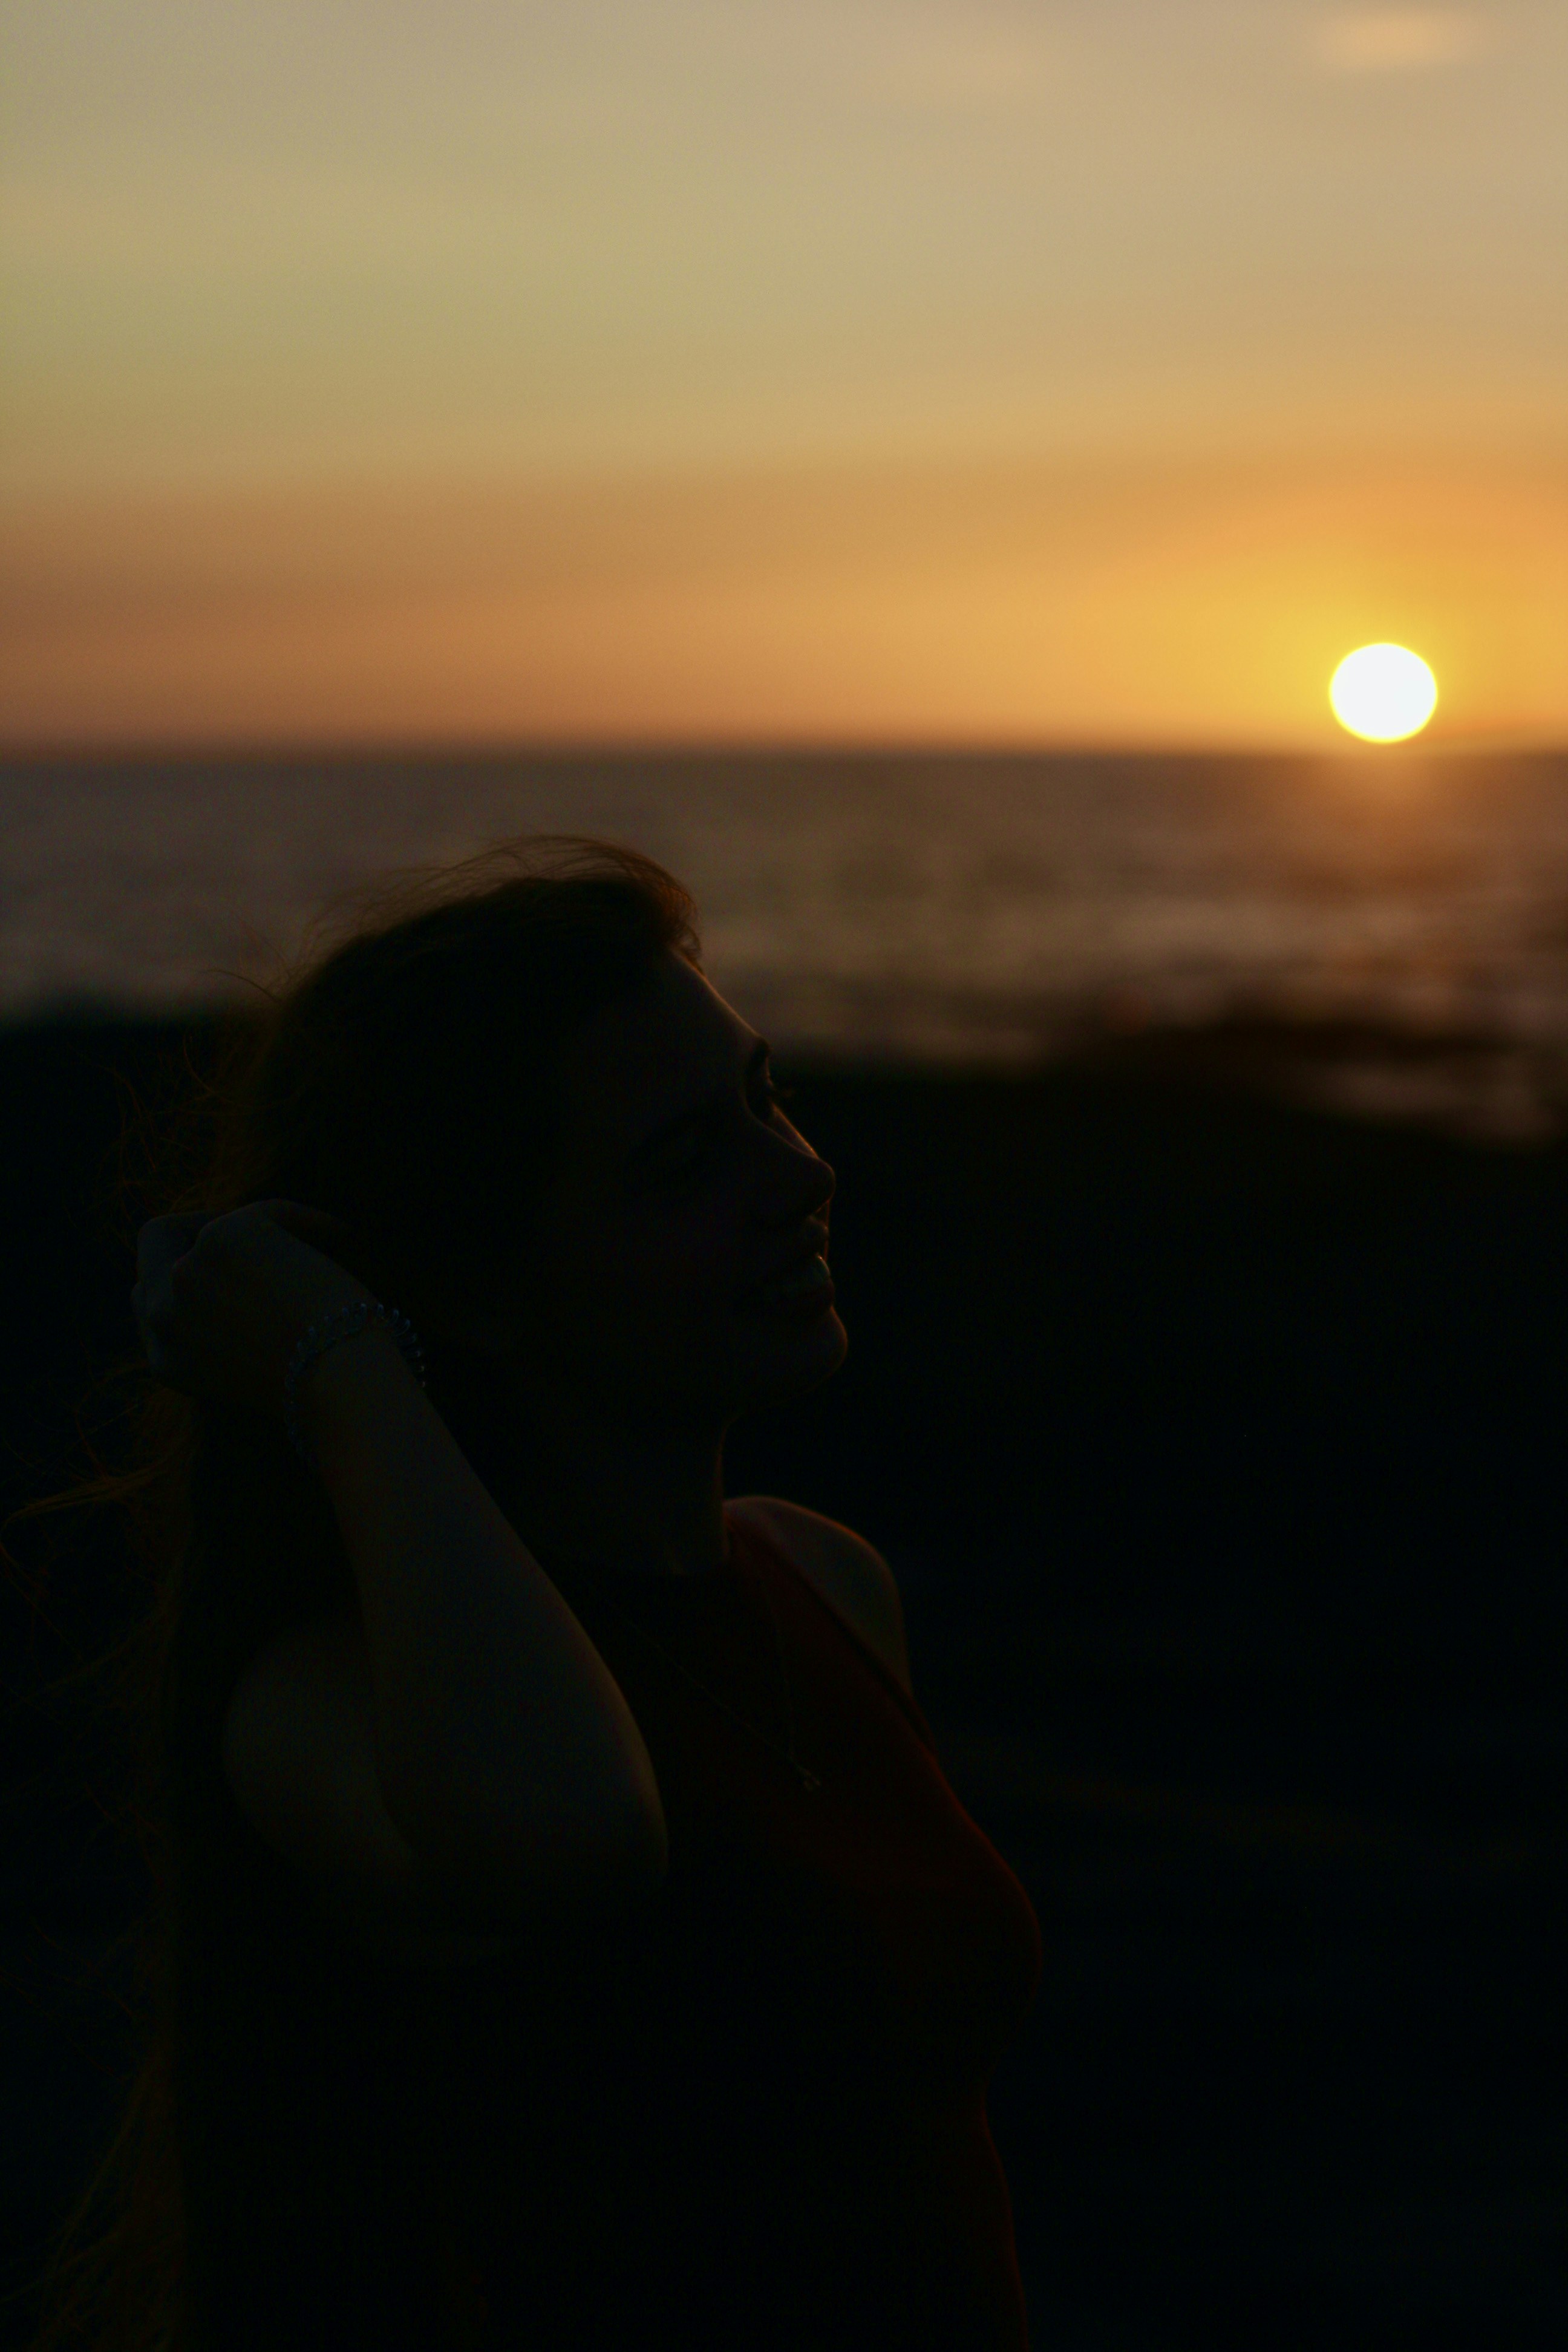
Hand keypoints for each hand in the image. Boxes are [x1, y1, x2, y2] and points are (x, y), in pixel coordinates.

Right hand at [132, 1199, 383, 1422]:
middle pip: (153, 1243)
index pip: (147, 1296)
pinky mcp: (223, 1239)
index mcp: (166, 1360)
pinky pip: (267, 1212)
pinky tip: (340, 1236)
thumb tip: (242, 1280)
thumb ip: (219, 1332)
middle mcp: (163, 1316)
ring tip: (307, 1249)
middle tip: (248, 1235)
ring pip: (211, 1220)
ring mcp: (186, 1273)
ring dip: (259, 1229)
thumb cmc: (320, 1385)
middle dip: (195, 1229)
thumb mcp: (249, 1373)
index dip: (183, 1273)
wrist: (339, 1384)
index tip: (228, 1269)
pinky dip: (308, 1222)